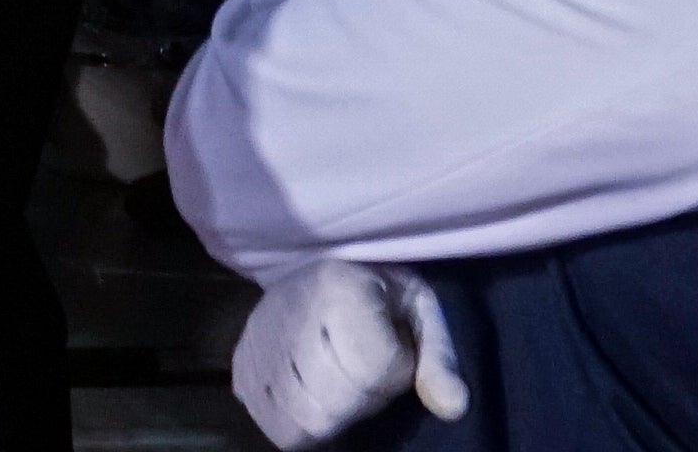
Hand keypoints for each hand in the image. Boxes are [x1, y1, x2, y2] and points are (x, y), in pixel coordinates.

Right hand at [236, 260, 466, 448]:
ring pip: (301, 419)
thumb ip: (439, 360)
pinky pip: (273, 423)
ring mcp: (258, 338)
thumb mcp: (423, 316)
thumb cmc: (384, 299)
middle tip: (365, 372)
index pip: (372, 367)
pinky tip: (315, 399)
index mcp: (340, 285)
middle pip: (332, 402)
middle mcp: (289, 308)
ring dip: (331, 414)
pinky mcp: (242, 362)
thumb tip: (455, 407)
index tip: (395, 349)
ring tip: (341, 383)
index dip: (394, 371)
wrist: (326, 273)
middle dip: (361, 400)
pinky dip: (299, 425)